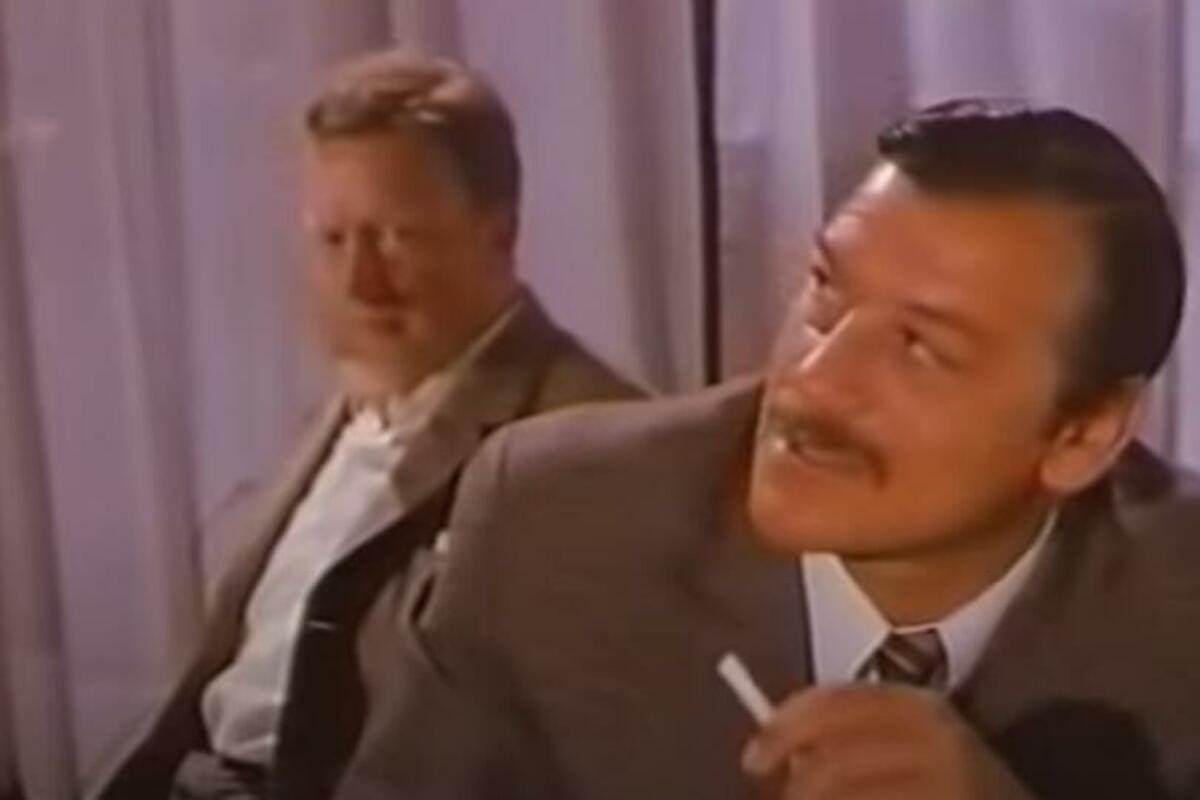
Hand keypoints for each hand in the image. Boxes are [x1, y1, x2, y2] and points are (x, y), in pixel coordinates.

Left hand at [741, 684, 1032, 798]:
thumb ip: (849, 742)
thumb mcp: (910, 752)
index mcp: (921, 709)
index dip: (783, 731)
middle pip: (831, 768)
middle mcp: (936, 742)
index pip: (833, 705)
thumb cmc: (952, 790)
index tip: (753, 761)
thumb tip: (771, 754)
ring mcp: (946, 786)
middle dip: (797, 795)